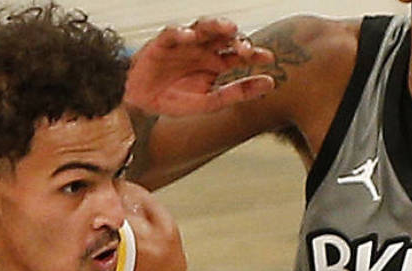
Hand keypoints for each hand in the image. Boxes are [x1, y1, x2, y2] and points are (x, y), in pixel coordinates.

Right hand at [126, 18, 275, 116]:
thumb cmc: (174, 100)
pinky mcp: (163, 43)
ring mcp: (184, 43)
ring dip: (216, 25)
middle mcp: (203, 49)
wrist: (141, 104)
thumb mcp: (209, 102)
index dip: (255, 53)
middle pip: (225, 36)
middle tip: (245, 49)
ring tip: (227, 29)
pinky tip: (189, 37)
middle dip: (237, 39)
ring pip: (203, 26)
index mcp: (216, 62)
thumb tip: (270, 83)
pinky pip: (172, 33)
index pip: (240, 52)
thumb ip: (238, 92)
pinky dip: (180, 33)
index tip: (268, 58)